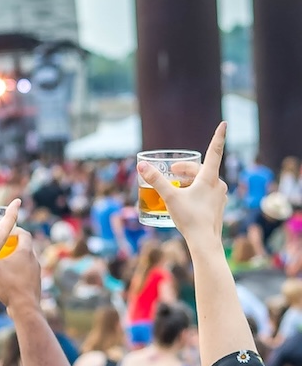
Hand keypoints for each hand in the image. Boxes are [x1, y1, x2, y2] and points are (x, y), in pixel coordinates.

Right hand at [0, 229, 40, 308]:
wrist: (25, 308)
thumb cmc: (8, 285)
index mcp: (25, 252)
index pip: (24, 234)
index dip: (14, 230)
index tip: (4, 232)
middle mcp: (34, 260)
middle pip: (24, 247)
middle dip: (12, 246)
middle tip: (1, 248)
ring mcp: (36, 272)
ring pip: (25, 260)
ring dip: (15, 260)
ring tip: (2, 264)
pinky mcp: (35, 283)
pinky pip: (26, 272)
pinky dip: (17, 271)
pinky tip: (7, 279)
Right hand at [138, 122, 227, 247]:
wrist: (205, 242)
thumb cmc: (189, 218)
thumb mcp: (169, 197)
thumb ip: (155, 180)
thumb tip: (140, 164)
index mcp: (210, 178)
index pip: (215, 151)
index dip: (218, 136)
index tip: (224, 123)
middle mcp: (218, 184)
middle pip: (202, 169)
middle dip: (185, 169)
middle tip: (171, 172)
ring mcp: (220, 196)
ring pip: (204, 181)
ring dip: (189, 181)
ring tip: (174, 187)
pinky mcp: (218, 206)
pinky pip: (206, 192)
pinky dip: (195, 191)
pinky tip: (184, 200)